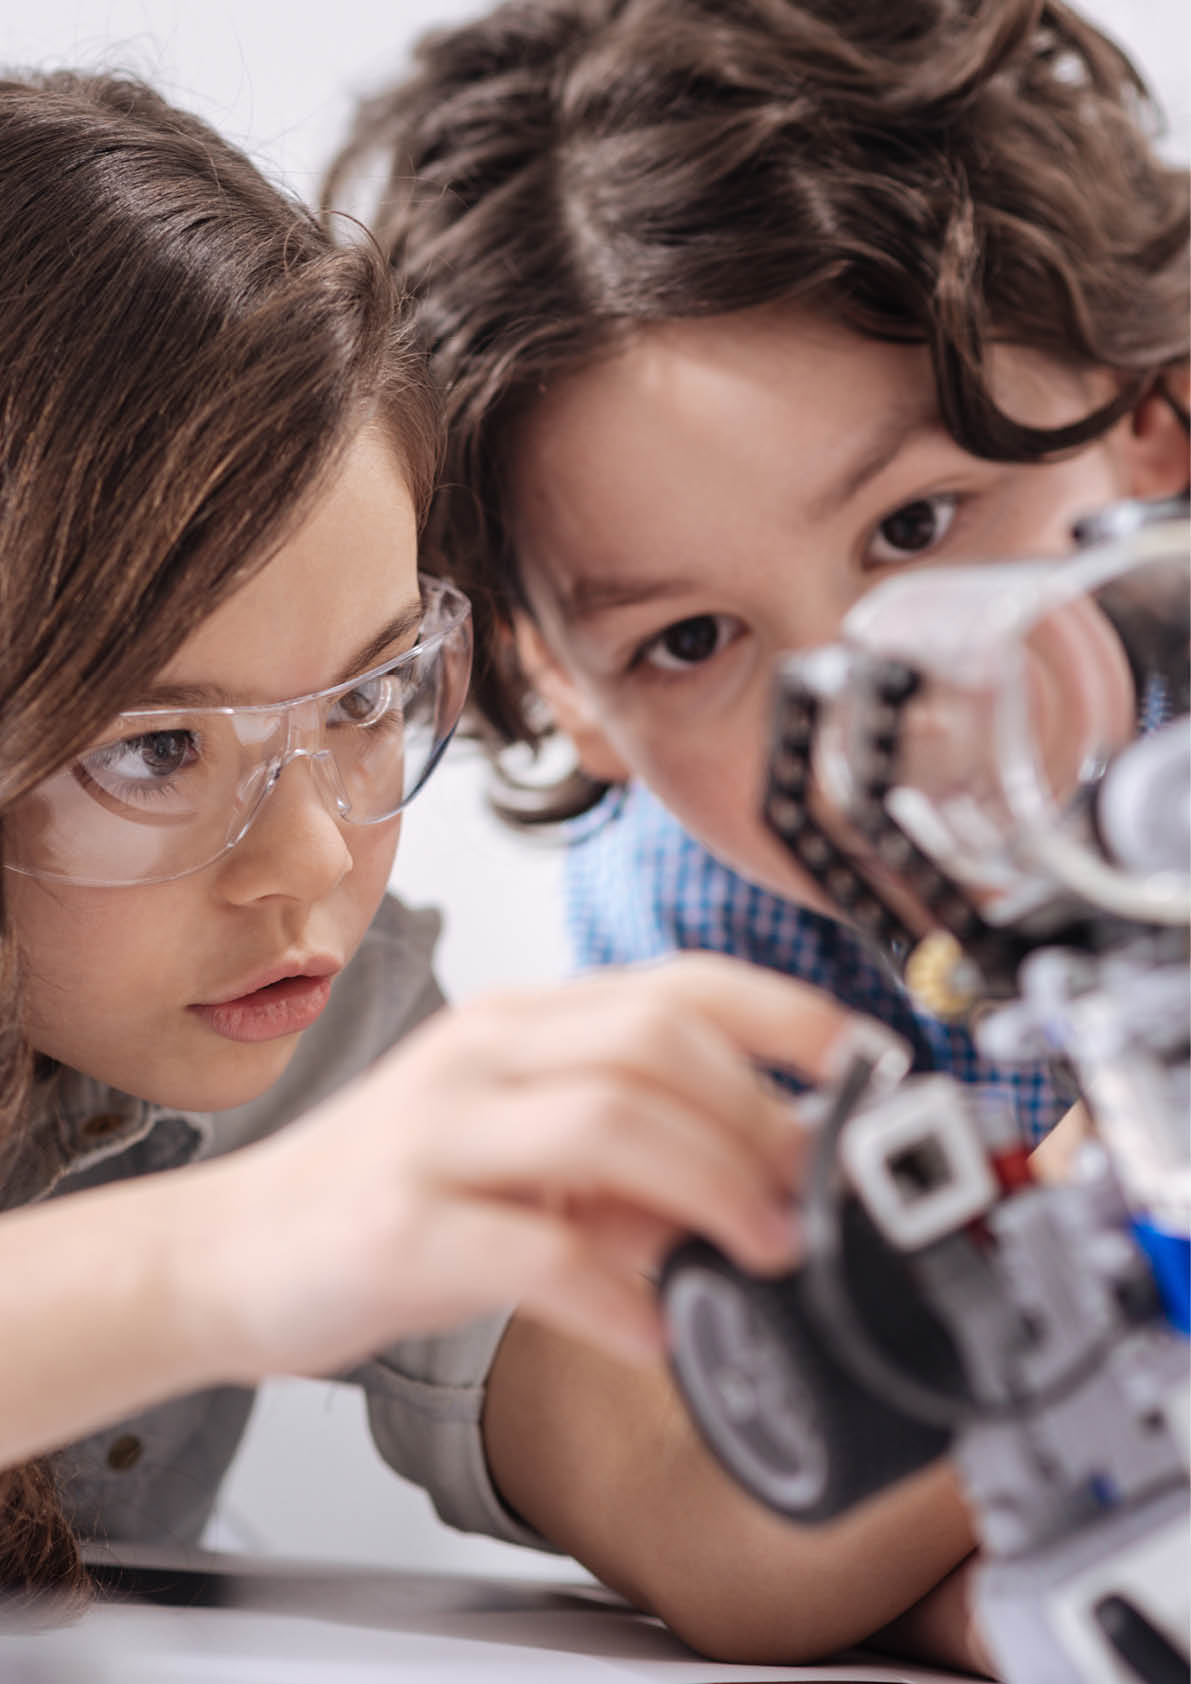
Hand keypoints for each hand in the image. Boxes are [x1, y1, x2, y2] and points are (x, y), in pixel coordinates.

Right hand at [171, 954, 906, 1382]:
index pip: (678, 983)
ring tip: (763, 1255)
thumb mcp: (523, 1162)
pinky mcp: (403, 1224)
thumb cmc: (387, 1198)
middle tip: (812, 1196)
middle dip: (760, 1117)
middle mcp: (482, 1054)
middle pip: (656, 1043)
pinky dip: (618, 1295)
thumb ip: (631, 1170)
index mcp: (522, 1022)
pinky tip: (658, 1333)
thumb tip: (758, 1202)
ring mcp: (437, 1131)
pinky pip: (536, 1250)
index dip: (787, 1015)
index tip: (865, 1064)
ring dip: (712, 1188)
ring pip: (608, 1120)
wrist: (232, 1254)